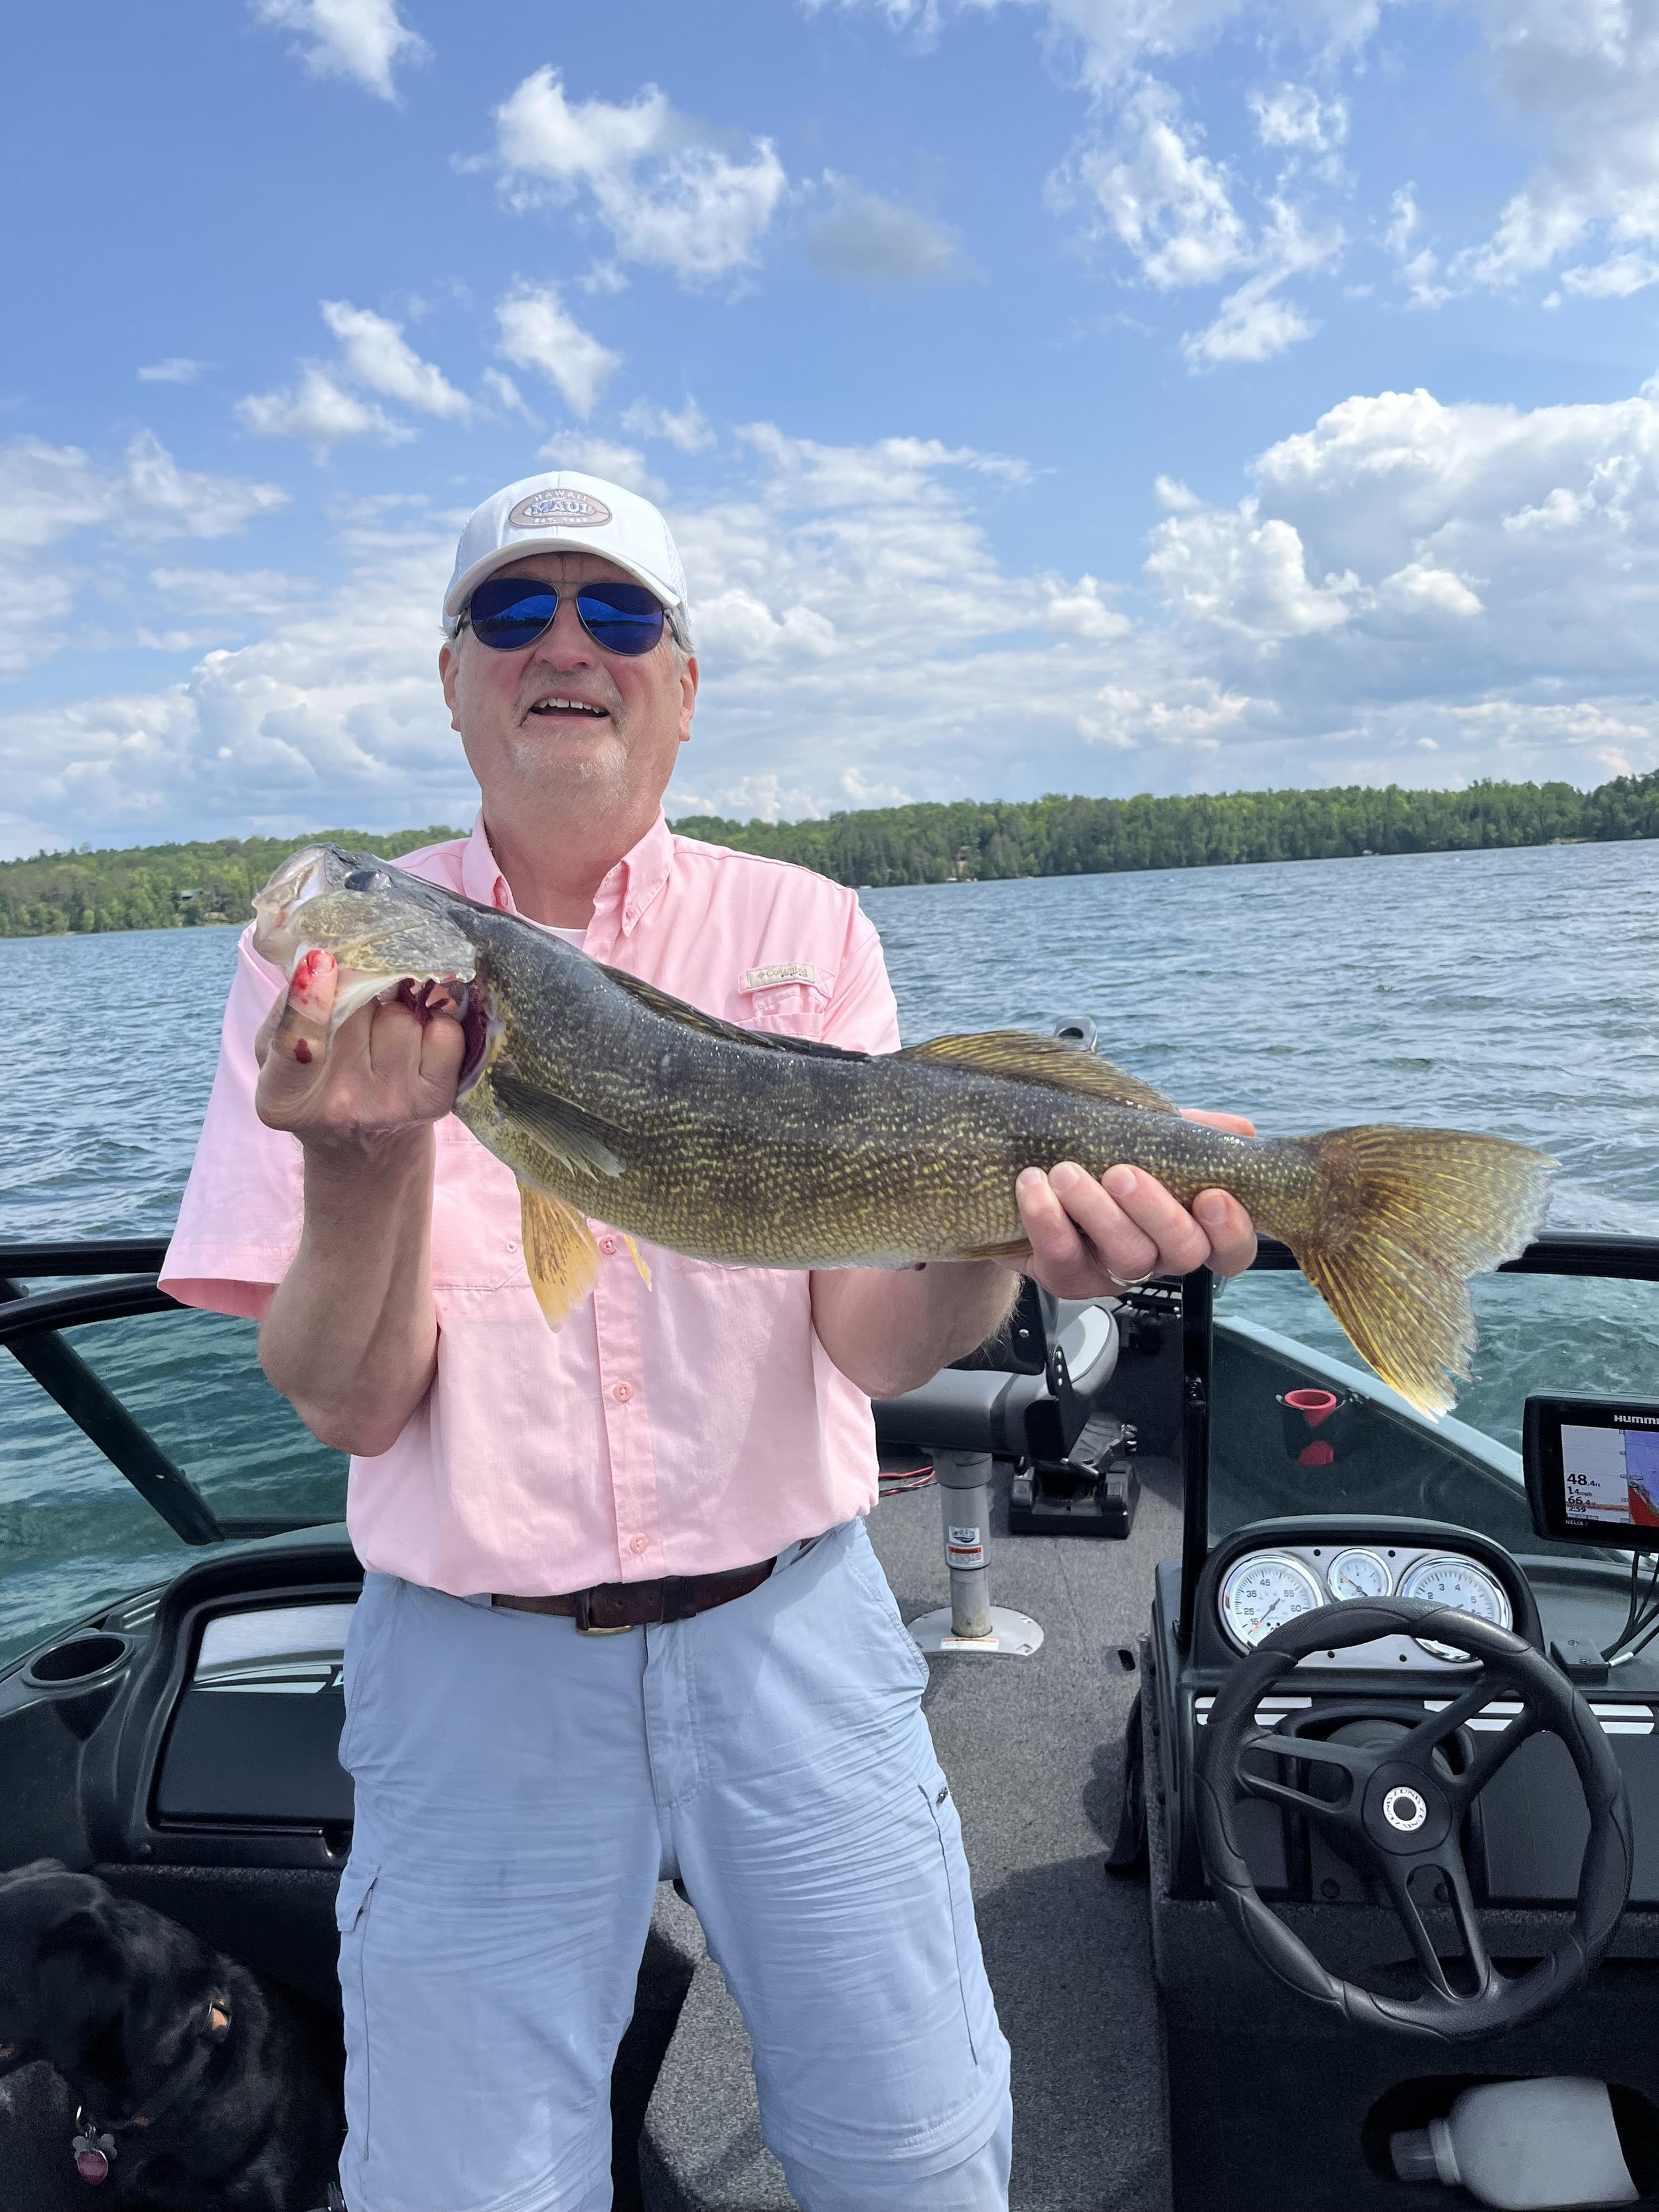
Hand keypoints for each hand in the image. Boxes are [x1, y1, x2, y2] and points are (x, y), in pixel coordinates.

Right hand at [254, 951, 465, 1155]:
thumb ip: (288, 1010)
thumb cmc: (317, 1080)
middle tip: (353, 1014)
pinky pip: (445, 1034)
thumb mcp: (278, 1052)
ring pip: (401, 1016)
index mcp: (283, 1097)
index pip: (296, 1048)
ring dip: (394, 1011)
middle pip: (357, 1008)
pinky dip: (436, 1025)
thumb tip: (323, 960)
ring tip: (380, 1037)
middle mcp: (338, 1107)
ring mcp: (391, 1106)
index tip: (321, 962)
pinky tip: (417, 1043)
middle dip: (358, 992)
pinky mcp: (434, 1102)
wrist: (363, 1142)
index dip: (310, 1004)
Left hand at [1008, 1107, 1257, 1299]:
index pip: (1231, 1249)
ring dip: (1097, 1211)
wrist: (1023, 1177)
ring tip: (1066, 1172)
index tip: (1212, 1197)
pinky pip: (1063, 1259)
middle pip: (1183, 1253)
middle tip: (1123, 1174)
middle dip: (1158, 1212)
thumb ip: (1193, 1134)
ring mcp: (1113, 1272)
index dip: (1231, 1231)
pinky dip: (1048, 1220)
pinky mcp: (1067, 1278)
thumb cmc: (1099, 1159)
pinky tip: (1034, 1185)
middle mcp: (1158, 1255)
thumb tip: (1239, 1131)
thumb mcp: (1150, 1138)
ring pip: (1125, 1257)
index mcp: (1188, 1226)